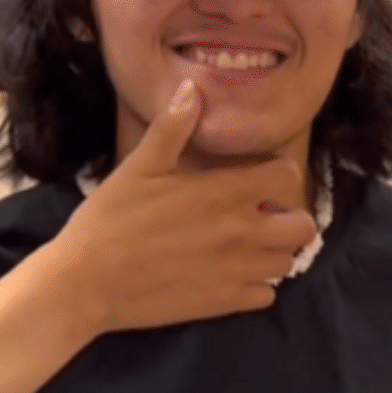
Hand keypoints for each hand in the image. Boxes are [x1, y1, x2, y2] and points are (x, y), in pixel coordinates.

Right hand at [40, 79, 317, 334]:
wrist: (88, 281)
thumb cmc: (110, 219)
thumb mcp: (140, 166)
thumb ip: (173, 128)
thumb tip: (192, 88)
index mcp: (224, 192)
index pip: (288, 177)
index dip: (279, 175)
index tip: (261, 178)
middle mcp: (242, 232)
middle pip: (303, 225)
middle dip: (290, 218)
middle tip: (262, 217)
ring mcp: (237, 271)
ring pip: (287, 263)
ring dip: (273, 253)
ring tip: (246, 248)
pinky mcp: (225, 304)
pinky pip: (267, 297)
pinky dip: (257, 288)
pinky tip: (232, 277)